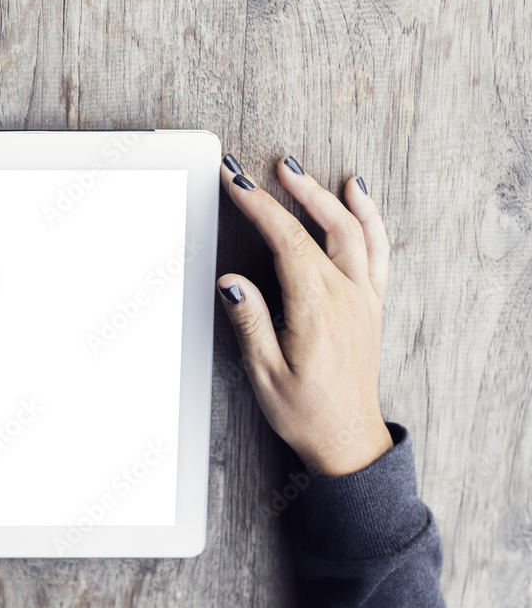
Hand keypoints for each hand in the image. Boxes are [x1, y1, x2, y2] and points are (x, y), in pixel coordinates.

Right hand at [216, 155, 392, 476]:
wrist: (348, 438)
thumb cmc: (305, 412)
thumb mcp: (264, 373)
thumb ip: (249, 321)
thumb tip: (231, 281)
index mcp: (318, 310)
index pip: (286, 241)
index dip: (258, 206)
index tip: (235, 182)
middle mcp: (348, 296)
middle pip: (320, 225)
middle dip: (288, 191)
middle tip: (260, 169)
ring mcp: (365, 297)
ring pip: (353, 229)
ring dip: (325, 195)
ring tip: (297, 172)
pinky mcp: (372, 303)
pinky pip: (377, 248)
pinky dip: (369, 216)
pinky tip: (357, 195)